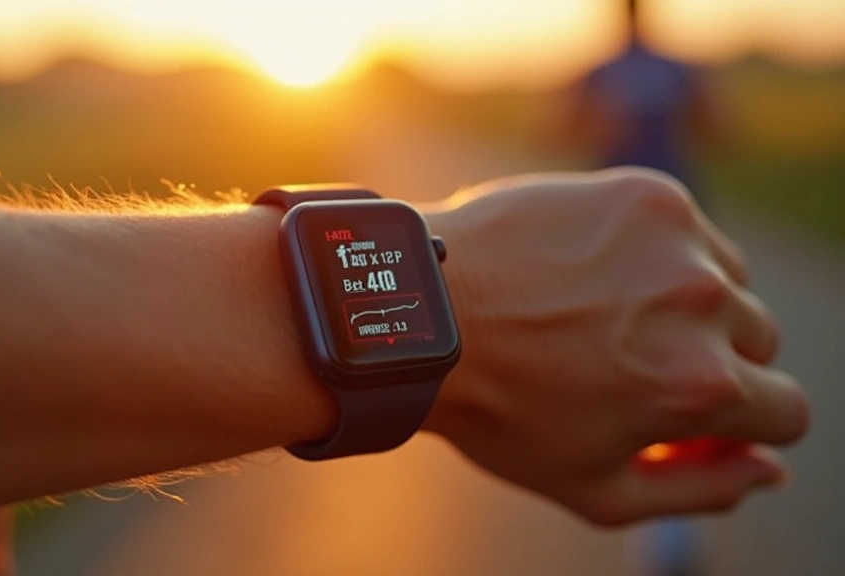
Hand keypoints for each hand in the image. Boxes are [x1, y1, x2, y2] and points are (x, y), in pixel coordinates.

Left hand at [422, 167, 809, 525]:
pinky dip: (656, 253)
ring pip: (728, 281)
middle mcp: (703, 305)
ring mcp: (676, 241)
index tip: (699, 417)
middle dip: (712, 361)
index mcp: (699, 387)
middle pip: (759, 344)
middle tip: (635, 364)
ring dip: (690, 302)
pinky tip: (593, 271)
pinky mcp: (646, 194)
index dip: (744, 424)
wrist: (425, 312)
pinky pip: (687, 233)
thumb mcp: (594, 487)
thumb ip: (699, 489)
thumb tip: (770, 469)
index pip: (785, 412)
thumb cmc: (499, 408)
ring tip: (607, 316)